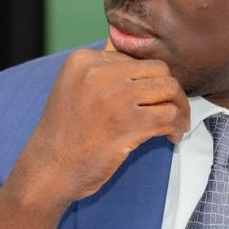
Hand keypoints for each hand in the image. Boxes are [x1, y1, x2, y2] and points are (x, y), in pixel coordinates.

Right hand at [0, 37, 189, 228]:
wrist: (48, 169)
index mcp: (84, 60)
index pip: (134, 59)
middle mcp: (99, 72)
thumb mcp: (74, 88)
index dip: (147, 81)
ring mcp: (115, 97)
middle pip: (158, 69)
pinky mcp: (128, 123)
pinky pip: (169, 115)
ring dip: (180, 108)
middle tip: (172, 109)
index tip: (150, 99)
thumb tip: (140, 65)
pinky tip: (172, 136)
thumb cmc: (64, 133)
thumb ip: (102, 72)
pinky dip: (177, 126)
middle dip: (170, 90)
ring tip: (177, 123)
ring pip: (169, 89)